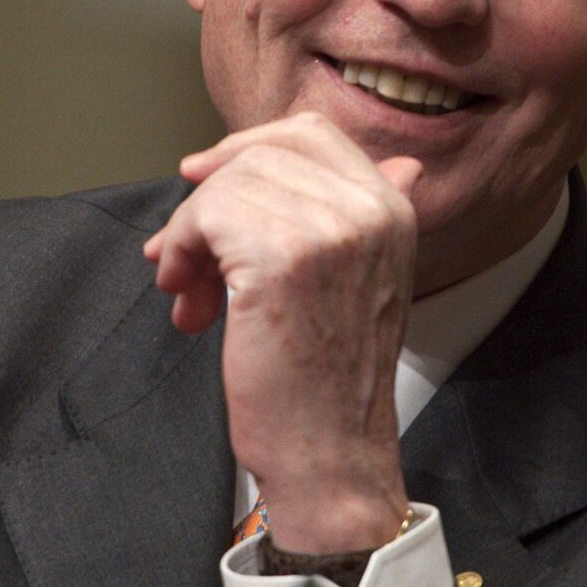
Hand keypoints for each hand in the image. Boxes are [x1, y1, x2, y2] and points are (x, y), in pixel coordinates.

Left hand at [144, 112, 421, 551]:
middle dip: (209, 196)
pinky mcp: (279, 258)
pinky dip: (181, 253)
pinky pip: (204, 217)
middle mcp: (368, 209)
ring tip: (190, 291)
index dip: (248, 148)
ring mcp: (327, 229)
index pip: (311, 134)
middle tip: (185, 252)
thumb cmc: (332, 375)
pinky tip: (189, 303)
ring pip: (225, 186)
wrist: (330, 453)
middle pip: (259, 154)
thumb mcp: (370, 278)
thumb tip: (406, 163)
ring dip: (189, 235)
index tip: (205, 180)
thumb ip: (368, 215)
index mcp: (392, 208)